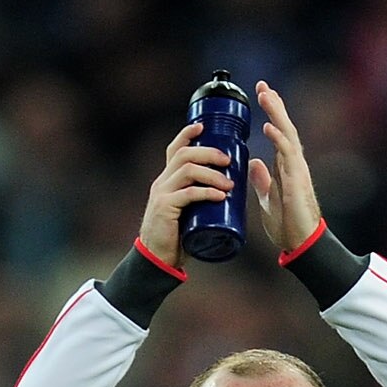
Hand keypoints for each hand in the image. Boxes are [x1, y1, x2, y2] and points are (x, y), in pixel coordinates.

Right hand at [136, 123, 233, 271]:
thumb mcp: (187, 212)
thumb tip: (230, 192)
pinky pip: (188, 194)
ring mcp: (162, 194)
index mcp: (167, 180)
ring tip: (230, 184)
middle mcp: (162, 182)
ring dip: (212, 174)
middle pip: (185, 154)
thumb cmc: (176, 237)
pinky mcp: (165, 209)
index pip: (174, 149)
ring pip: (187, 170)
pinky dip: (207, 193)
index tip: (204, 126)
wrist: (157, 259)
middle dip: (209, 152)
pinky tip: (220, 196)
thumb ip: (200, 200)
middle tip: (228, 161)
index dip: (187, 134)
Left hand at [248, 80, 323, 254]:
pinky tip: (269, 126)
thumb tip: (254, 161)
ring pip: (287, 134)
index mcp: (286, 167)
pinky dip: (278, 138)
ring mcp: (297, 170)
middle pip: (284, 127)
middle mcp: (294, 164)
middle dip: (274, 105)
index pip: (279, 133)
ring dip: (276, 114)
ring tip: (265, 95)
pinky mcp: (297, 180)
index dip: (272, 113)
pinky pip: (288, 155)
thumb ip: (262, 180)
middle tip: (262, 85)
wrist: (299, 244)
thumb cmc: (287, 225)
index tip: (262, 94)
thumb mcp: (268, 199)